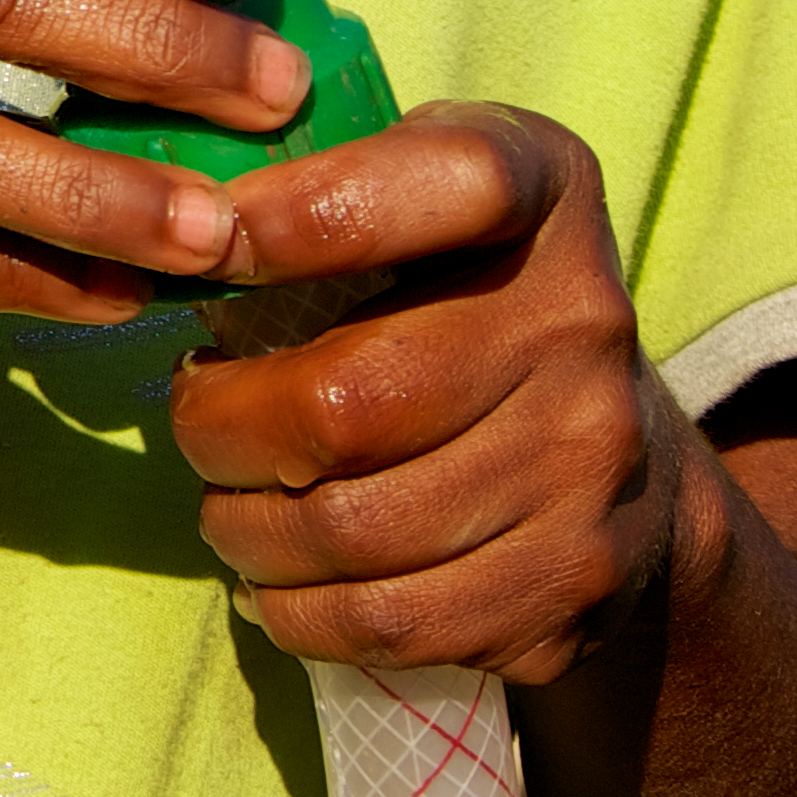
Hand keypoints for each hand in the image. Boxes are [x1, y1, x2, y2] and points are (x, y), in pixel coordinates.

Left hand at [174, 104, 697, 687]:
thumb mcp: (423, 187)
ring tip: (229, 507)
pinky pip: (391, 624)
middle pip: (344, 403)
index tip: (208, 245)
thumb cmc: (462, 295)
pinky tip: (279, 581)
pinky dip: (300, 613)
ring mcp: (591, 468)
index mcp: (541, 192)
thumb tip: (170, 221)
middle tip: (195, 424)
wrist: (627, 455)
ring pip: (352, 533)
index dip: (305, 216)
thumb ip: (324, 173)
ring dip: (245, 532)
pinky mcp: (576, 587)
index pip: (444, 184)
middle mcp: (584, 326)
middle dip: (219, 429)